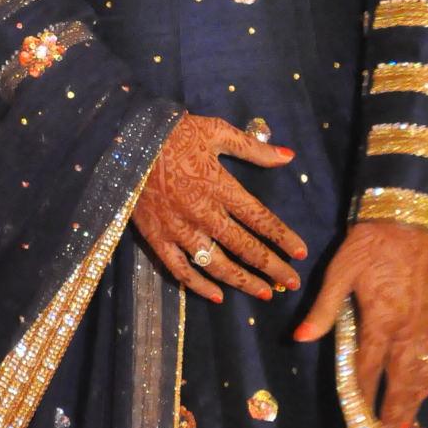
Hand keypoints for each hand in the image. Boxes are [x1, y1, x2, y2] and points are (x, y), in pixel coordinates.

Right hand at [134, 114, 306, 302]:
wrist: (127, 140)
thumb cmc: (174, 133)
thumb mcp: (216, 131)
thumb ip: (253, 148)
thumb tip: (288, 157)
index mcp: (220, 186)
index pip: (259, 218)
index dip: (282, 237)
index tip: (300, 253)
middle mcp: (203, 212)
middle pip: (244, 247)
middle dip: (271, 266)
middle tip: (292, 282)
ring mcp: (178, 229)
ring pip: (216, 264)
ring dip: (242, 281)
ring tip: (264, 293)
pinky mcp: (156, 238)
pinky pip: (180, 269)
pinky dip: (198, 285)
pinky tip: (216, 296)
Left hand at [294, 220, 427, 427]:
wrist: (414, 220)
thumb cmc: (371, 244)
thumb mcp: (340, 271)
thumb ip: (323, 310)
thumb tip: (299, 339)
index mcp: (381, 319)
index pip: (367, 367)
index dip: (361, 394)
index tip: (356, 417)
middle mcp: (409, 330)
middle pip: (400, 380)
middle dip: (391, 410)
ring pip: (423, 374)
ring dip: (414, 402)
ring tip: (404, 426)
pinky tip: (426, 390)